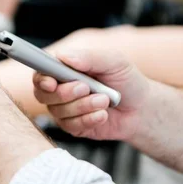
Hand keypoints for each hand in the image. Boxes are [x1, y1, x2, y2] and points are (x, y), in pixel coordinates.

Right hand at [33, 49, 149, 140]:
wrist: (142, 108)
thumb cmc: (126, 81)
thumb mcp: (114, 61)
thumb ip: (89, 57)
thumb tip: (64, 57)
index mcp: (64, 70)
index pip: (40, 74)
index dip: (41, 79)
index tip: (51, 83)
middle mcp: (59, 90)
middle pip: (43, 95)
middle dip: (65, 93)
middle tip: (86, 88)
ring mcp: (64, 110)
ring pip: (58, 111)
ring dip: (83, 106)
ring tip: (104, 101)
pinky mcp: (73, 127)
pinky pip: (71, 126)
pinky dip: (89, 119)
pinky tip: (103, 115)